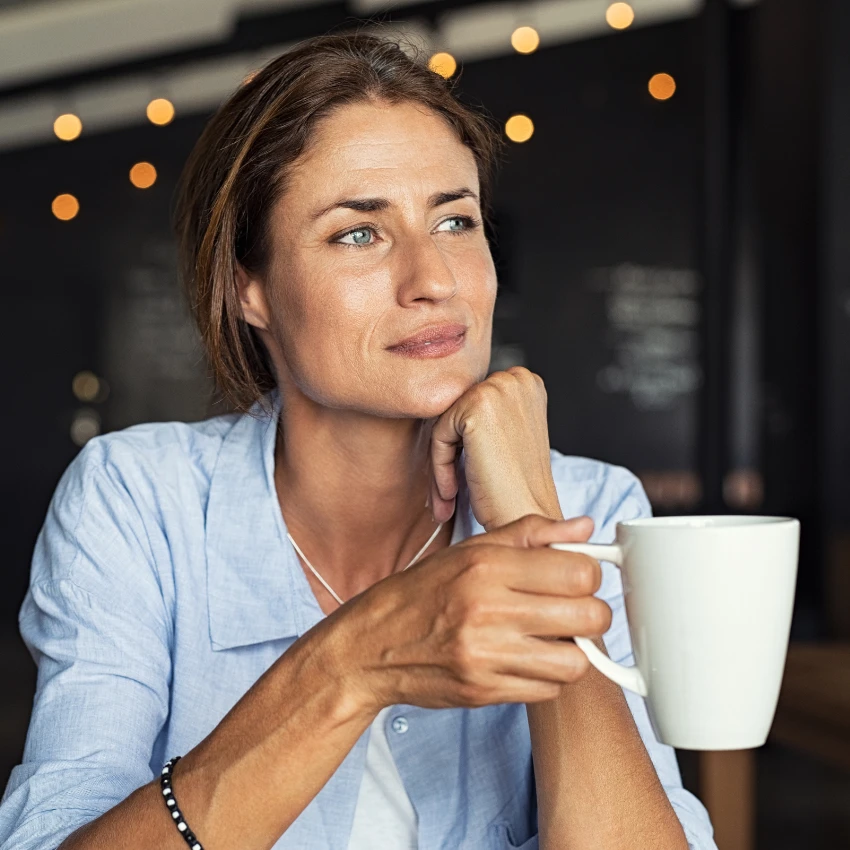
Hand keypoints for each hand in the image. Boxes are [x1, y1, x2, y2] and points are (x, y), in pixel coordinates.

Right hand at [330, 514, 608, 712]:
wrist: (372, 644)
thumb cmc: (423, 591)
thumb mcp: (471, 549)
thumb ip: (531, 534)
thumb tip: (584, 528)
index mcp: (487, 565)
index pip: (578, 572)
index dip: (588, 574)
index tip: (577, 577)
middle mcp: (488, 609)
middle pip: (588, 616)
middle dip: (590, 612)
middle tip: (572, 609)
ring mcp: (486, 655)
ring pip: (575, 661)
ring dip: (572, 650)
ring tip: (551, 637)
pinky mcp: (484, 691)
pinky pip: (548, 691)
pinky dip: (547, 677)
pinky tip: (527, 658)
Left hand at [428, 366, 560, 531]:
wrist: (527, 516)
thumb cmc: (517, 487)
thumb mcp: (507, 435)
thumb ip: (486, 413)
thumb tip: (444, 404)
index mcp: (526, 382)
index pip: (473, 403)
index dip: (465, 442)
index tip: (465, 474)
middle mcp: (516, 378)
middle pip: (458, 411)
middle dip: (451, 452)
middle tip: (451, 492)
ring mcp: (498, 389)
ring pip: (446, 423)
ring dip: (443, 463)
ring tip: (449, 497)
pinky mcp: (477, 406)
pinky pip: (439, 435)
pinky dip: (440, 467)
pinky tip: (452, 493)